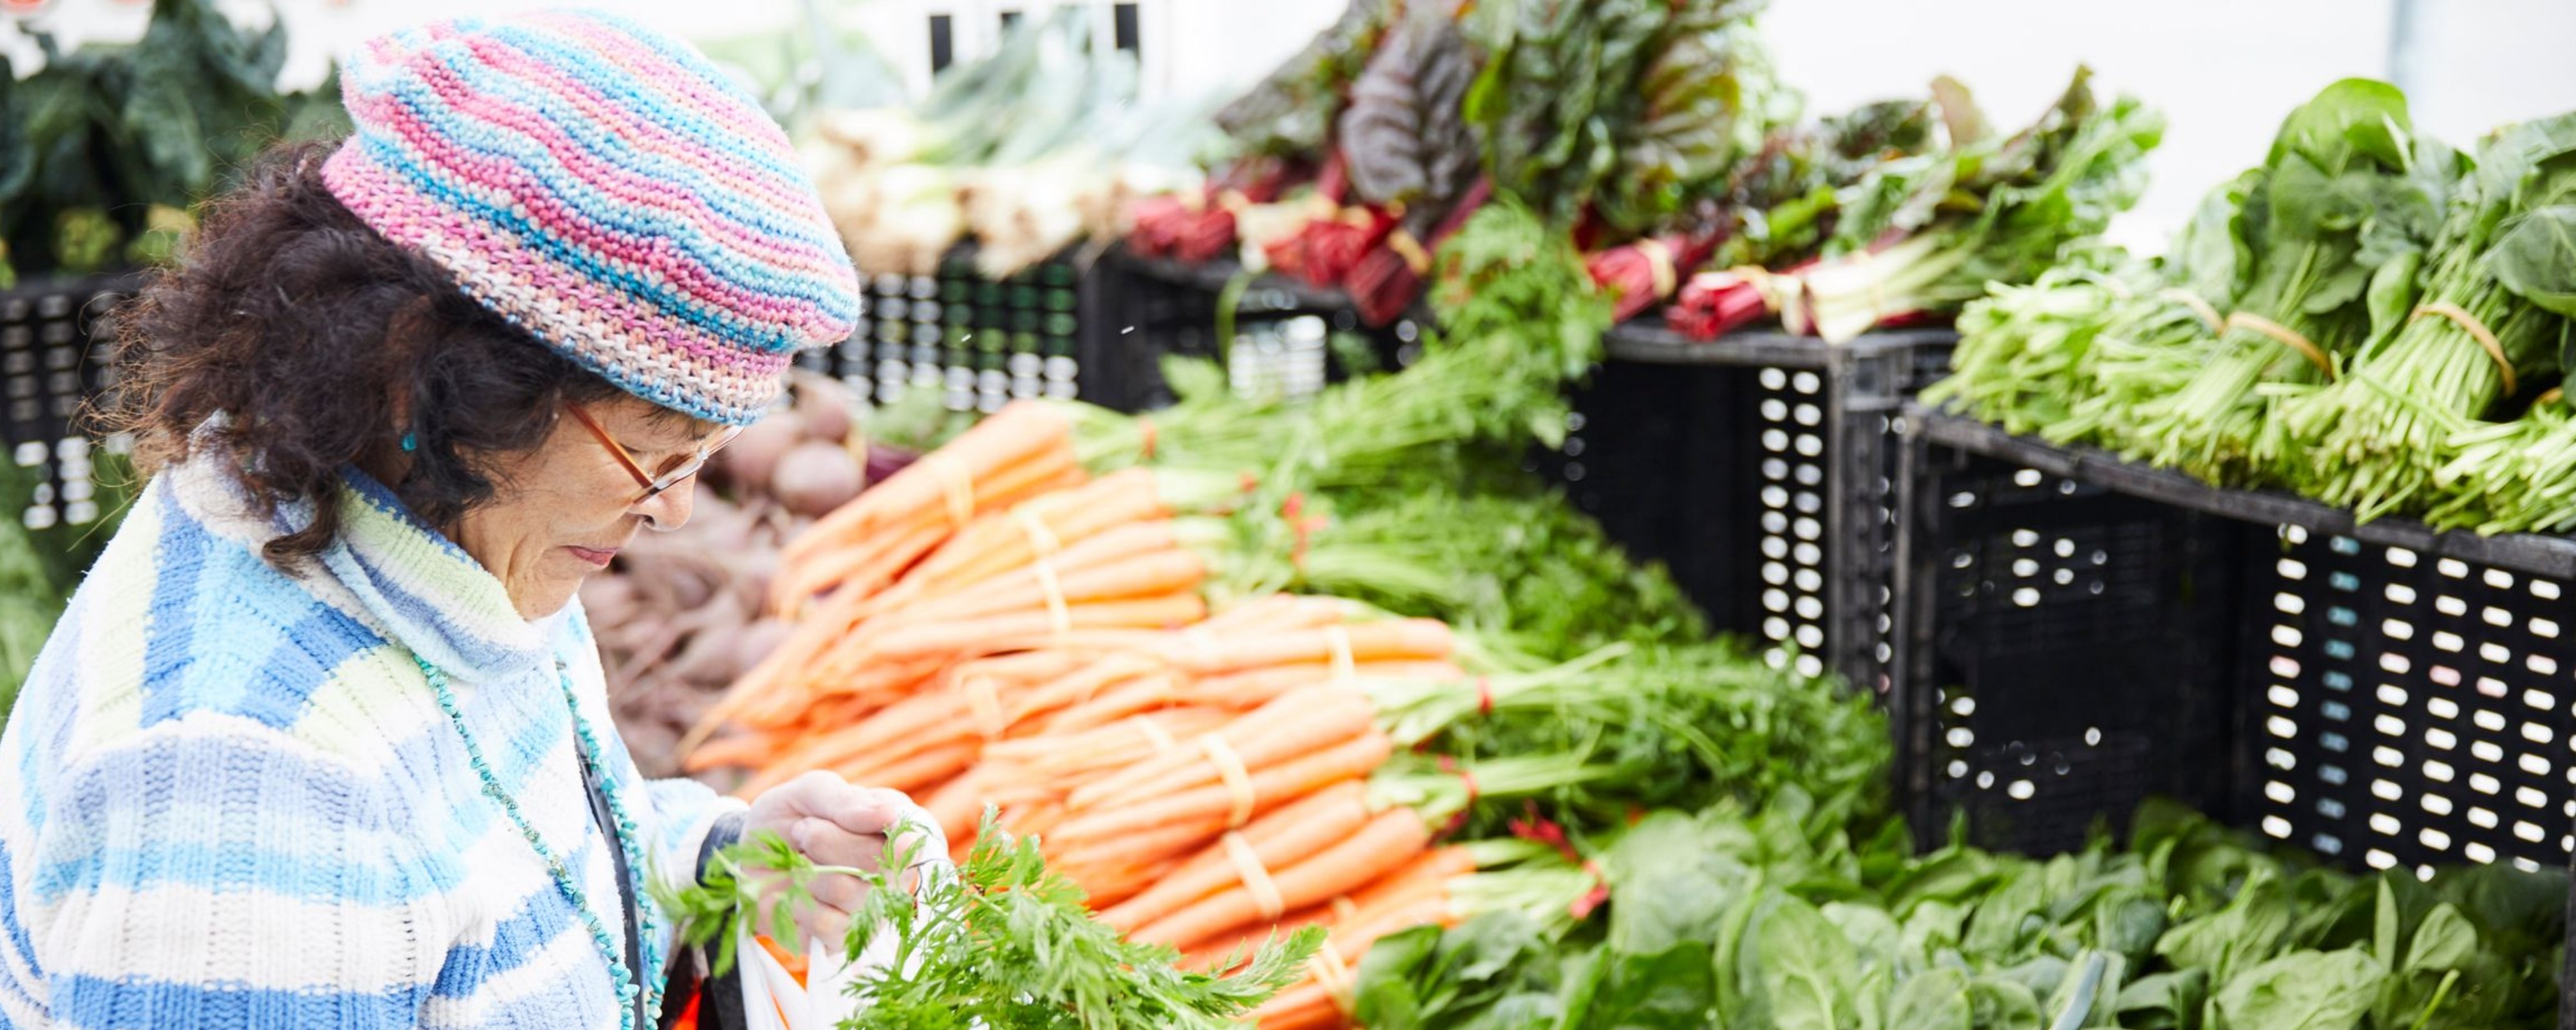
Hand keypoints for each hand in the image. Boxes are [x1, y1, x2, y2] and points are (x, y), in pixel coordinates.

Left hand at [740, 771, 927, 948]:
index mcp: (898, 831)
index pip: (912, 841)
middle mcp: (894, 875)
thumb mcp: (811, 792)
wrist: (748, 855)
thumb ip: (847, 802)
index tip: (837, 815)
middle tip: (803, 831)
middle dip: (827, 841)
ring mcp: (870, 911)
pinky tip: (793, 894)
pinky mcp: (843, 940)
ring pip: (851, 893)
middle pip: (882, 866)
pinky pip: (828, 926)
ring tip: (796, 861)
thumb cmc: (790, 816)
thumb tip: (890, 815)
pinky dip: (799, 904)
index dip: (880, 831)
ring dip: (808, 871)